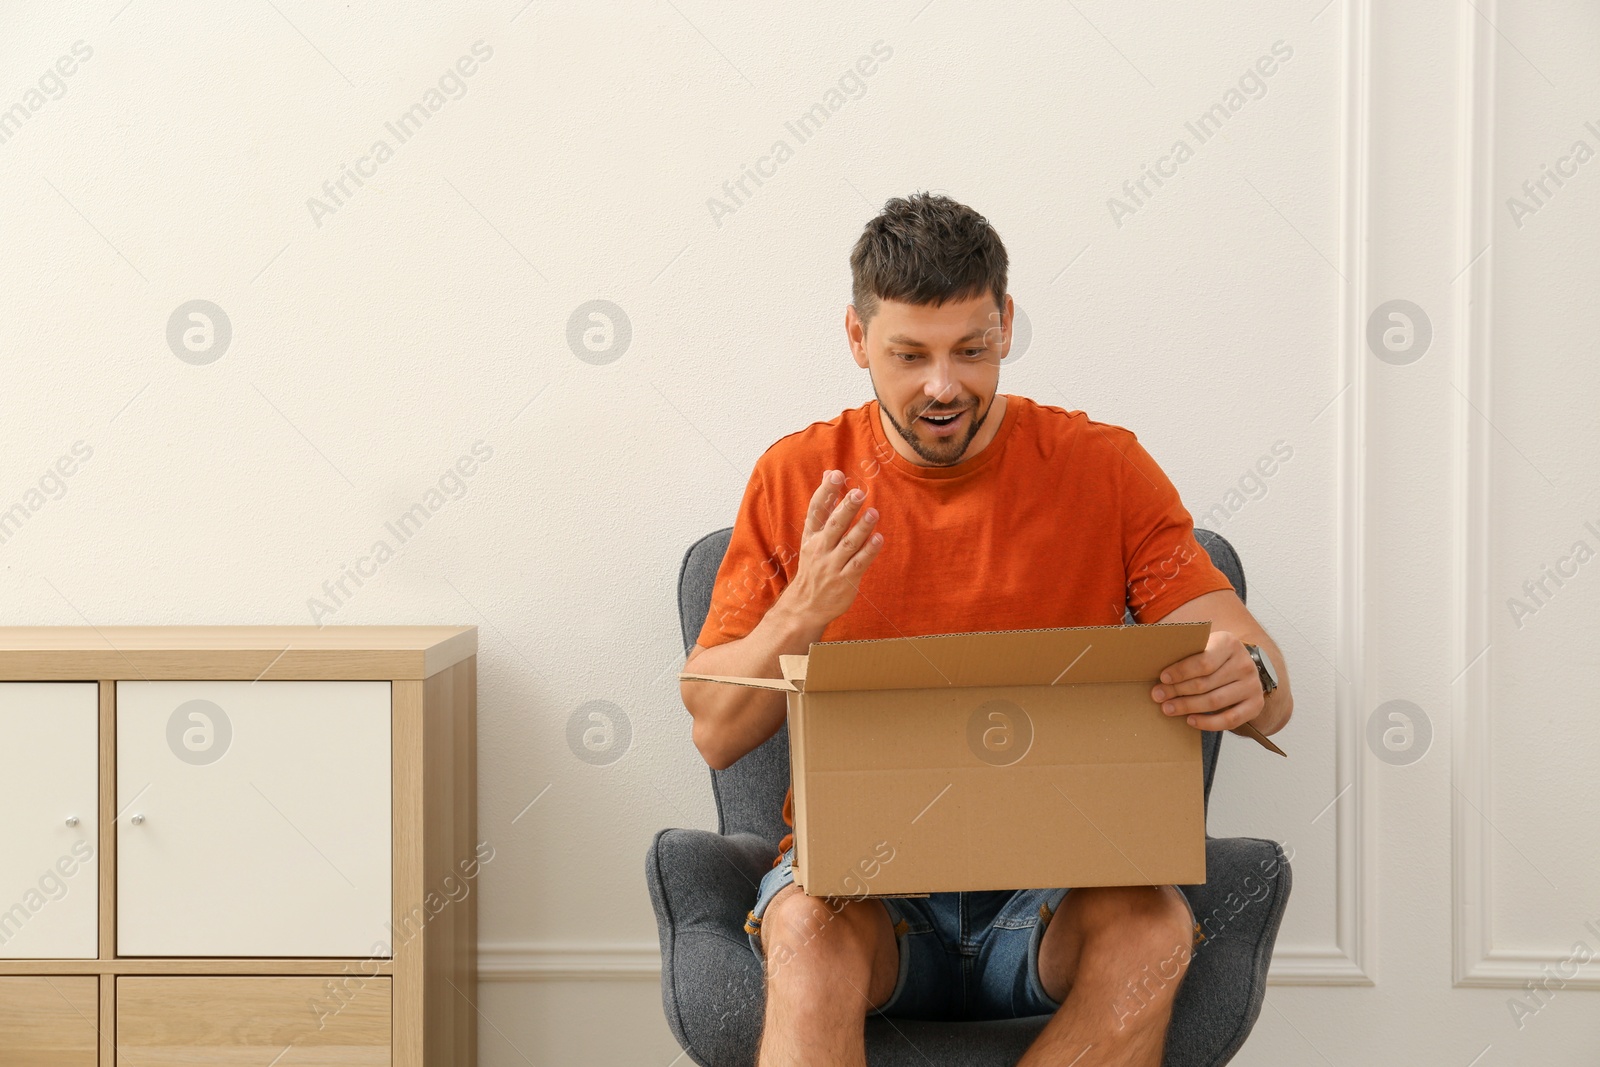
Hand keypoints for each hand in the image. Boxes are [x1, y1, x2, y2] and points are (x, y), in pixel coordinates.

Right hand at [780, 469, 884, 626]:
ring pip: (848, 544)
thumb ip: (824, 507)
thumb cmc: (814, 565)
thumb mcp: (812, 536)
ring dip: (861, 528)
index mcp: (811, 536)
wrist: (806, 605)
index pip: (816, 510)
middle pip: (834, 525)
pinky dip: (869, 551)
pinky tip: (879, 539)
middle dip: (846, 508)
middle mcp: (820, 549)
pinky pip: (858, 564)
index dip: (825, 492)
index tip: (836, 475)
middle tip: (858, 493)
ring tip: (873, 513)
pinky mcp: (845, 580)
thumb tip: (829, 473)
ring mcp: (832, 565)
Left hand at [1150, 630, 1262, 731]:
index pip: (1204, 661)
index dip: (1181, 671)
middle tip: (1158, 696)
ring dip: (1188, 707)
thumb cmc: (1214, 657)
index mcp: (1229, 644)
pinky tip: (1190, 721)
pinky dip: (1208, 723)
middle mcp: (1244, 664)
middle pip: (1206, 683)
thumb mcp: (1204, 646)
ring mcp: (1252, 686)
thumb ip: (1186, 652)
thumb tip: (1155, 664)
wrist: (1243, 669)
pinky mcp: (1255, 705)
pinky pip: (1230, 719)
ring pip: (1215, 701)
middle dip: (1178, 691)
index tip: (1162, 678)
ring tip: (1168, 709)